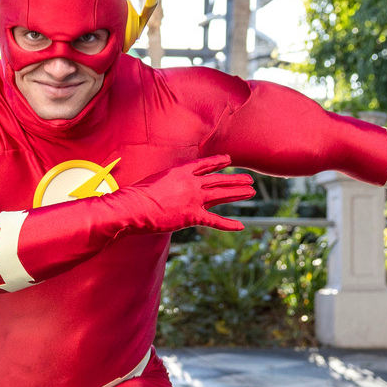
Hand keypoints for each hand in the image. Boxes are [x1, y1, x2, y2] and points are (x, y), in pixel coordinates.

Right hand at [111, 155, 256, 233]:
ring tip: (251, 191)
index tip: (229, 160)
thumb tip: (170, 187)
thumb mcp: (154, 180)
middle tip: (249, 180)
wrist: (134, 207)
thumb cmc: (138, 194)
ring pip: (221, 195)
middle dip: (236, 180)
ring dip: (238, 193)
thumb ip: (167, 182)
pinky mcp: (192, 217)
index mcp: (181, 171)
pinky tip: (241, 225)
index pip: (204, 165)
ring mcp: (194, 199)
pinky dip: (229, 224)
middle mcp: (192, 183)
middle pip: (219, 180)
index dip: (218, 162)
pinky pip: (215, 221)